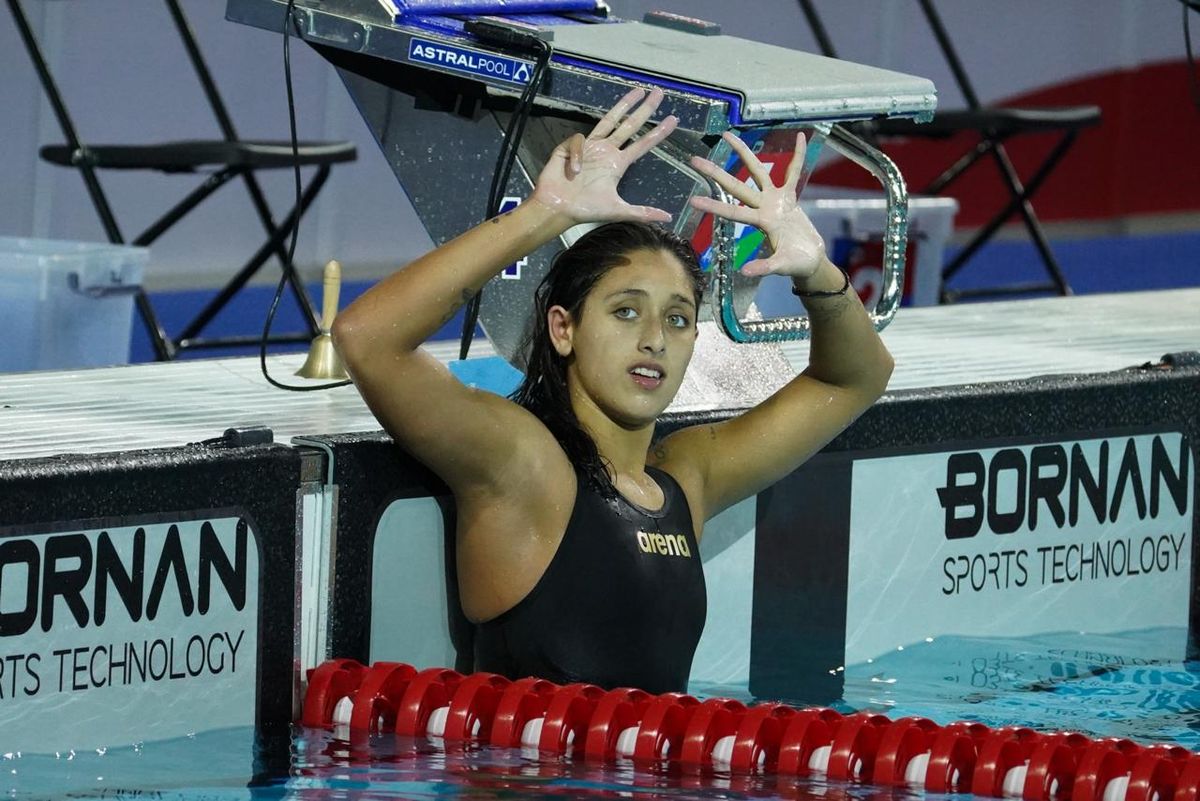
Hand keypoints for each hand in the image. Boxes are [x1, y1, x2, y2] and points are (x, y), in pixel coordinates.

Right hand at [531, 88, 677, 224]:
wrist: (558, 209)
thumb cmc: (585, 209)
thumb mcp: (618, 211)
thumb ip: (642, 212)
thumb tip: (668, 218)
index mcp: (618, 164)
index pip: (642, 144)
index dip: (658, 132)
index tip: (673, 119)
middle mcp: (606, 151)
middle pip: (629, 125)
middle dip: (645, 109)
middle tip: (659, 92)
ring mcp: (589, 147)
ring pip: (608, 120)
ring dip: (623, 105)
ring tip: (638, 92)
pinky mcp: (570, 146)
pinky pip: (578, 141)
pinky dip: (577, 154)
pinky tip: (574, 170)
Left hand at [688, 131, 825, 278]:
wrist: (810, 260)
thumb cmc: (796, 265)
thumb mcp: (781, 266)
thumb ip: (765, 267)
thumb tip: (745, 271)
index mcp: (760, 222)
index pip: (732, 212)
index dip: (714, 206)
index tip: (693, 200)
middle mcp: (763, 208)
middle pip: (736, 186)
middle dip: (716, 173)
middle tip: (694, 160)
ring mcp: (776, 200)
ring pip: (757, 171)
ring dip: (743, 153)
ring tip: (728, 135)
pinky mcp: (790, 197)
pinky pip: (794, 172)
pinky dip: (799, 156)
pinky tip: (800, 137)